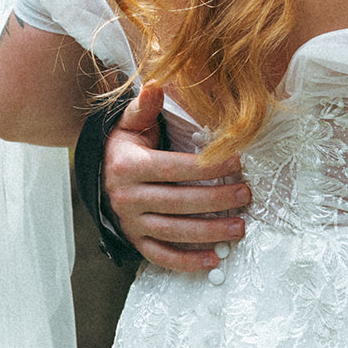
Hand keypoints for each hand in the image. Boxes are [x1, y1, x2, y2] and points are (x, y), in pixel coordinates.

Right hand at [103, 83, 249, 271]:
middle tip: (246, 195)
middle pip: (178, 202)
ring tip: (239, 227)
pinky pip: (161, 256)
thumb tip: (156, 84)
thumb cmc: (125, 145)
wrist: (100, 173)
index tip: (237, 164)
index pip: (174, 168)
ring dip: (209, 233)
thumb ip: (145, 106)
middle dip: (216, 200)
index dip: (207, 167)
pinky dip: (187, 262)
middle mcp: (127, 198)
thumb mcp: (130, 123)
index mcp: (129, 167)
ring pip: (173, 232)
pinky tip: (214, 260)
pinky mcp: (135, 240)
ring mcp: (131, 223)